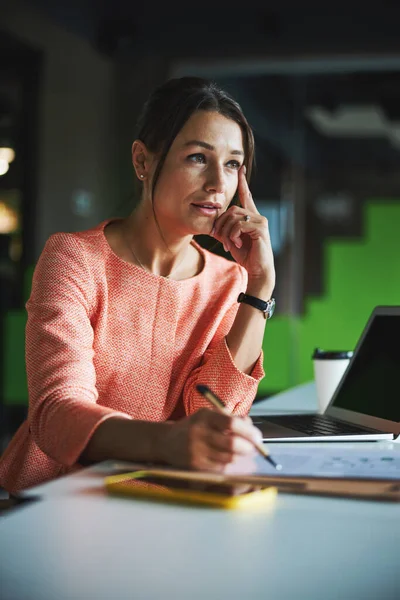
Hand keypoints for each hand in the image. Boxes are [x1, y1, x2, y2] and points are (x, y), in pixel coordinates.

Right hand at [160, 408, 261, 471]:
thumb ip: (230, 418)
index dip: (249, 431)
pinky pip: (220, 468)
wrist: (166, 441)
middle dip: (248, 448)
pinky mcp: (195, 465)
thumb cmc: (194, 426)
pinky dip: (230, 465)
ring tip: (243, 453)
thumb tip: (250, 426)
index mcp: (205, 417)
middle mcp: (199, 433)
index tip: (258, 436)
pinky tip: (230, 460)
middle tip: (254, 447)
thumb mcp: (208, 415)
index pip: (232, 424)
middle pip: (232, 444)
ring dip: (241, 458)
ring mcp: (196, 451)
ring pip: (229, 459)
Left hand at [212, 166, 274, 290]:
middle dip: (222, 224)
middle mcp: (257, 216)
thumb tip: (213, 224)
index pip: (247, 195)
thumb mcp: (231, 240)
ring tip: (229, 245)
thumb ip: (224, 229)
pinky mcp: (261, 228)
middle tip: (220, 239)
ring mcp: (260, 221)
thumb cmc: (246, 255)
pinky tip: (236, 245)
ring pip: (233, 217)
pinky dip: (232, 236)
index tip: (240, 168)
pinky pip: (238, 225)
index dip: (243, 182)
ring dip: (226, 233)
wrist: (257, 270)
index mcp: (251, 216)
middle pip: (231, 209)